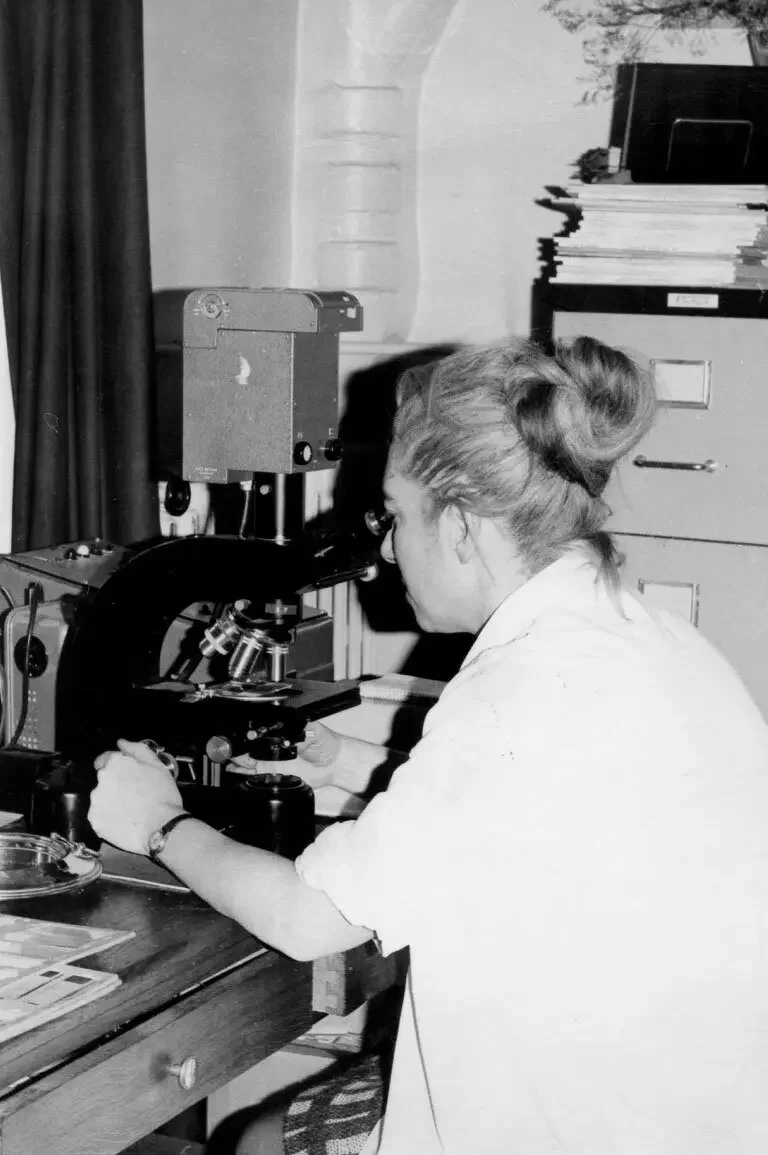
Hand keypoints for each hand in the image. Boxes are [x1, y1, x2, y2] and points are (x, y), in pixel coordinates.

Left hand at [90, 739, 185, 854]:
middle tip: (133, 796)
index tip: (124, 776)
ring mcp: (96, 801)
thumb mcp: (157, 765)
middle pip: (104, 780)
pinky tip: (124, 822)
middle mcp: (101, 780)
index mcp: (114, 763)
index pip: (104, 759)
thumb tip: (120, 742)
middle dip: (115, 786)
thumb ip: (137, 749)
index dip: (115, 768)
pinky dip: (109, 819)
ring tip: (130, 811)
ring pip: (101, 799)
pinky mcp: (95, 821)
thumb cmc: (163, 795)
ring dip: (111, 802)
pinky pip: (100, 817)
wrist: (162, 826)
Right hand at [228, 723, 341, 790]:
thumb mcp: (312, 729)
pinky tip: (235, 771)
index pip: (261, 732)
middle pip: (250, 746)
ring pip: (249, 760)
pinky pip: (256, 774)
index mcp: (281, 732)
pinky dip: (244, 773)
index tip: (246, 737)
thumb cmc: (325, 743)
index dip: (251, 735)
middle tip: (234, 750)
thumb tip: (283, 731)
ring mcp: (273, 760)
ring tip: (231, 759)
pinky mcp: (275, 774)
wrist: (334, 763)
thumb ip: (297, 729)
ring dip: (238, 760)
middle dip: (240, 748)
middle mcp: (274, 746)